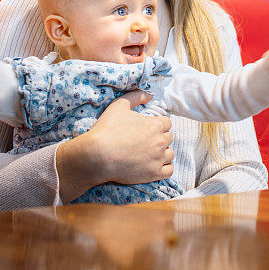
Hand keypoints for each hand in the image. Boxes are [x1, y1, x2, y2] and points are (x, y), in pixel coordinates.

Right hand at [56, 90, 173, 202]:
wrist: (98, 155)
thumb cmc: (107, 129)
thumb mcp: (119, 105)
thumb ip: (136, 96)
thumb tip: (150, 95)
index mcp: (154, 125)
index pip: (167, 122)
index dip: (158, 124)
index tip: (149, 128)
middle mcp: (160, 141)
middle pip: (169, 138)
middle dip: (160, 137)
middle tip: (147, 140)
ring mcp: (158, 159)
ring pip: (170, 154)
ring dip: (163, 152)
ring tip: (150, 153)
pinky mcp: (154, 174)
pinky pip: (169, 170)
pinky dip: (165, 167)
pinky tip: (155, 164)